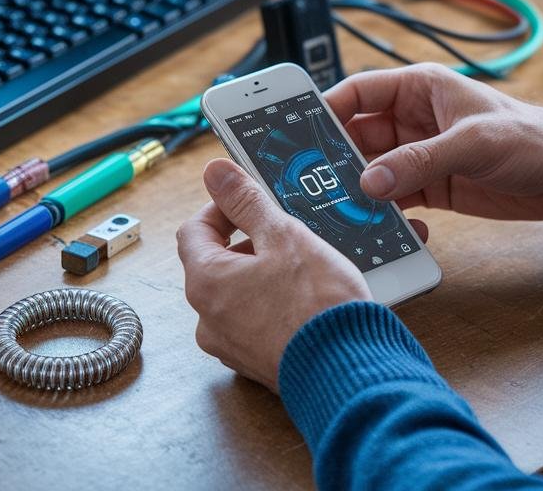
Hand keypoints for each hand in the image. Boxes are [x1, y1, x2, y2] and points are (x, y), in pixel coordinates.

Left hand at [176, 158, 427, 390]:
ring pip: (237, 295)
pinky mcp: (256, 363)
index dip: (221, 208)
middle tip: (288, 235)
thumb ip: (247, 202)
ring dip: (262, 275)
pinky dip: (273, 306)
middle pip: (215, 264)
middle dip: (248, 243)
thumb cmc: (318, 304)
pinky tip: (306, 301)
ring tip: (304, 270)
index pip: (194, 230)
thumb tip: (215, 172)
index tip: (249, 200)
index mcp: (206, 283)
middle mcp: (208, 319)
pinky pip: (255, 323)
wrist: (348, 370)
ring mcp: (231, 346)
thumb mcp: (285, 236)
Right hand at [325, 63, 542, 221]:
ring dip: (357, 191)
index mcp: (419, 88)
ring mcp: (419, 155)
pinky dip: (382, 213)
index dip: (325, 110)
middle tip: (308, 182)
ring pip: (371, 171)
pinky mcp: (430, 187)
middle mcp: (413, 120)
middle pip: (356, 137)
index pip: (358, 92)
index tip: (297, 134)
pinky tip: (377, 227)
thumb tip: (371, 180)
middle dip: (334, 159)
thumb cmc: (533, 138)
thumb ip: (420, 160)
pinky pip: (393, 199)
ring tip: (337, 211)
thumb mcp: (474, 143)